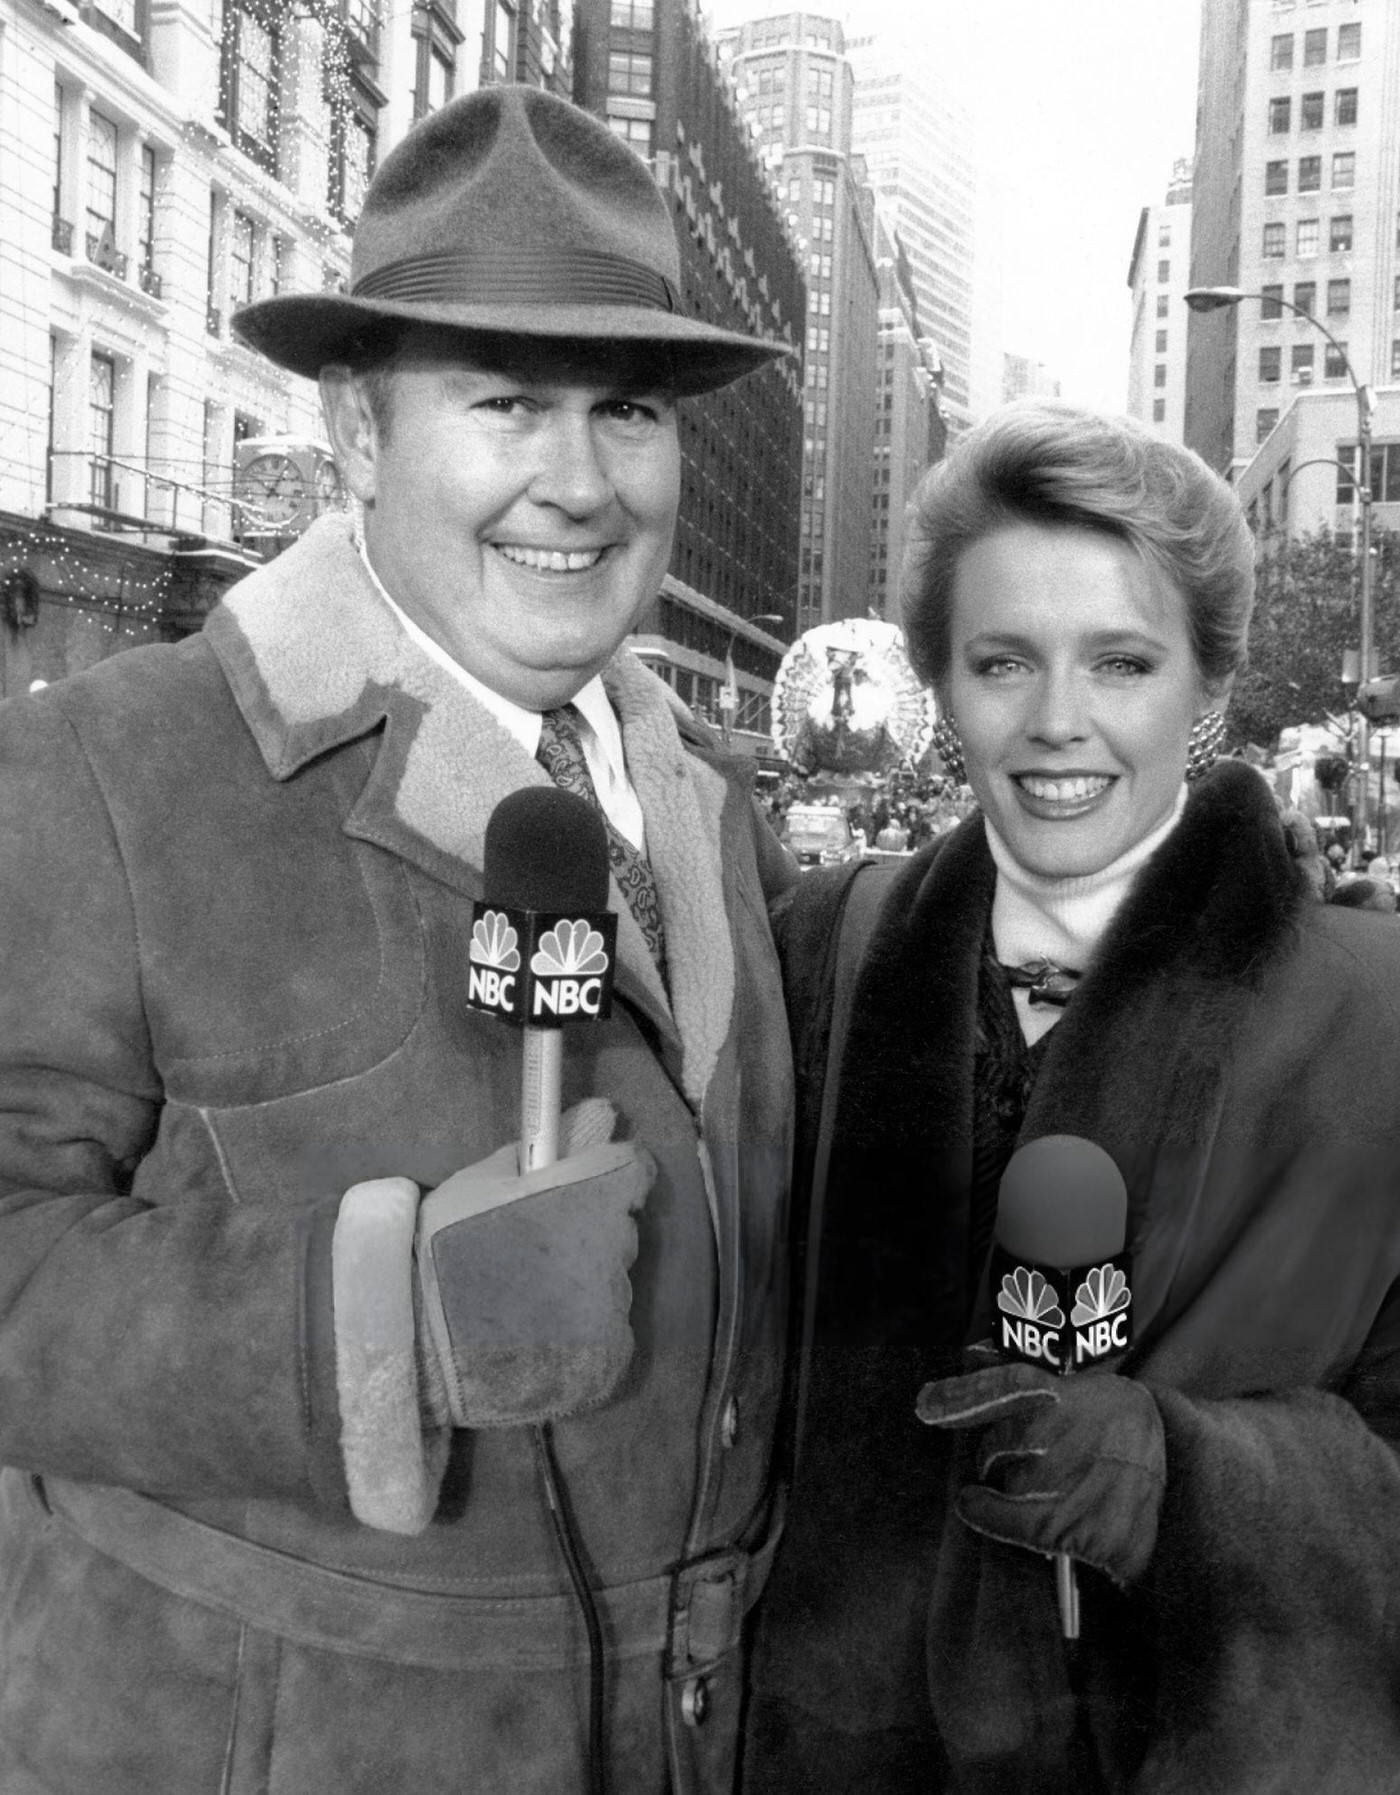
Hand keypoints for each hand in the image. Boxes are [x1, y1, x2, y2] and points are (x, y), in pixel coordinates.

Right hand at [415, 1105, 654, 1428]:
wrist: (417, 1342)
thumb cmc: (445, 1250)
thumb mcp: (478, 1184)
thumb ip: (540, 1151)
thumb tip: (596, 1115)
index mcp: (587, 1199)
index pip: (633, 1172)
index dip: (609, 1175)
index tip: (584, 1186)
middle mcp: (610, 1252)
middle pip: (618, 1229)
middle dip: (587, 1231)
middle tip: (533, 1247)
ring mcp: (611, 1311)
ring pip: (612, 1283)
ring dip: (582, 1284)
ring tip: (525, 1298)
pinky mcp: (606, 1360)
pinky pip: (609, 1334)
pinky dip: (581, 1333)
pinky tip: (536, 1333)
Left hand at [915, 1360, 1165, 1587]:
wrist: (1179, 1485)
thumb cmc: (1121, 1431)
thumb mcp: (1086, 1389)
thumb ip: (1027, 1375)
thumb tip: (972, 1352)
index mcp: (1066, 1393)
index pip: (1005, 1386)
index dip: (962, 1394)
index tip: (926, 1404)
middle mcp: (1060, 1434)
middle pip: (994, 1443)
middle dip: (997, 1451)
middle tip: (1024, 1455)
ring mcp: (1062, 1480)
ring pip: (1003, 1480)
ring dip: (1010, 1482)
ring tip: (1044, 1481)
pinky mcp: (1067, 1524)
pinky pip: (1004, 1518)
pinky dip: (984, 1511)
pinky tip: (975, 1504)